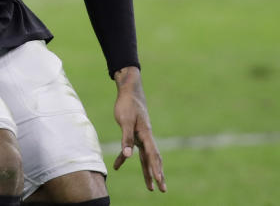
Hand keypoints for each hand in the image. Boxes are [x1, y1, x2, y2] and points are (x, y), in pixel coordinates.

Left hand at [112, 67, 166, 191]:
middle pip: (154, 159)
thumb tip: (128, 156)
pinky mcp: (134, 134)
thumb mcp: (125, 121)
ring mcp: (141, 136)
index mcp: (146, 134)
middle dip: (158, 175)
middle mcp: (146, 137)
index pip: (152, 155)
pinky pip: (130, 149)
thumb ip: (126, 139)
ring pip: (146, 157)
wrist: (129, 90)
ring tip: (151, 187)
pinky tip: (117, 166)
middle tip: (162, 189)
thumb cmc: (127, 104)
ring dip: (147, 171)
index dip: (156, 168)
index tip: (159, 181)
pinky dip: (124, 157)